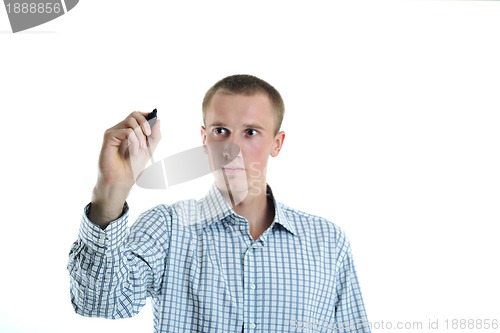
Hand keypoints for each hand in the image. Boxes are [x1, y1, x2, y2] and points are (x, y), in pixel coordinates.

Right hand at [89, 111, 160, 226]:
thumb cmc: (133, 166)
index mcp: (128, 131)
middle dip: (145, 124)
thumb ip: (155, 135)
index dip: (146, 116)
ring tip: (140, 149)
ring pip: (131, 122)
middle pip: (134, 114)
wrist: (123, 180)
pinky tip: (133, 152)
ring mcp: (113, 132)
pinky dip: (134, 141)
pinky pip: (126, 131)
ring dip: (140, 136)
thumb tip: (158, 120)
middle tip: (148, 136)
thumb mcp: (149, 149)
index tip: (153, 125)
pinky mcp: (108, 137)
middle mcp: (120, 129)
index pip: (137, 115)